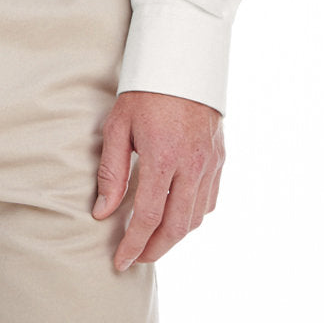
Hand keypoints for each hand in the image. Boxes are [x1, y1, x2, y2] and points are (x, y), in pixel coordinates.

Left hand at [92, 89, 223, 271]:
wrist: (182, 61)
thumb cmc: (144, 92)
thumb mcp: (118, 126)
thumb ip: (111, 171)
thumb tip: (103, 212)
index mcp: (163, 157)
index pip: (148, 217)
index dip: (133, 244)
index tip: (120, 261)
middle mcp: (192, 165)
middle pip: (176, 226)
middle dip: (155, 250)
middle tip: (136, 259)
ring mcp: (210, 163)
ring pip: (196, 218)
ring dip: (174, 237)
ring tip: (152, 241)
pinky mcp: (220, 159)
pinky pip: (210, 201)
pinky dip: (192, 216)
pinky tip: (175, 216)